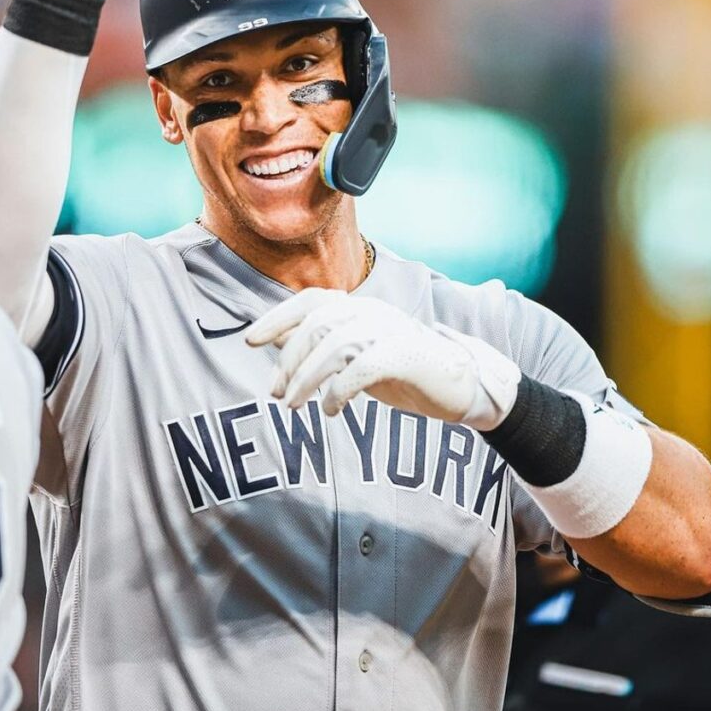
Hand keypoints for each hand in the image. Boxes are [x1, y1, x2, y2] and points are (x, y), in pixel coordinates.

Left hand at [245, 288, 521, 426]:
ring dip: (306, 379)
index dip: (276, 318)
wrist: (460, 384)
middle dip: (288, 361)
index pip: (310, 301)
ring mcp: (390, 330)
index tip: (250, 341)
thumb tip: (281, 348)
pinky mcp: (406, 354)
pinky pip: (362, 368)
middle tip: (277, 394)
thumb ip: (325, 348)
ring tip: (294, 407)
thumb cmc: (403, 370)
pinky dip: (338, 390)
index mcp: (358, 307)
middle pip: (315, 326)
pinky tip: (331, 410)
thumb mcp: (357, 356)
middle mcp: (371, 311)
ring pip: (333, 346)